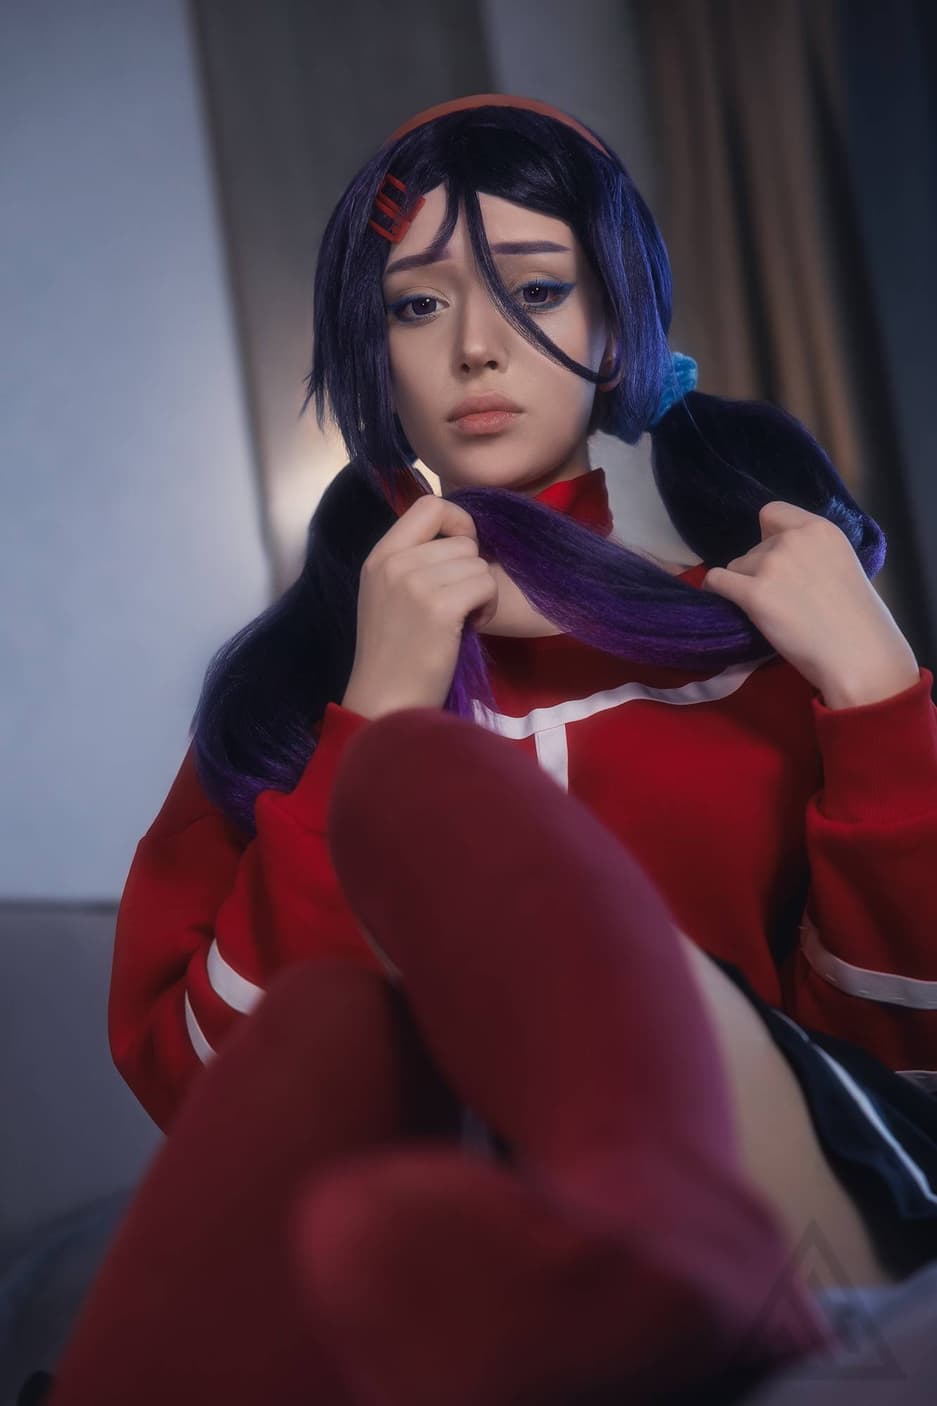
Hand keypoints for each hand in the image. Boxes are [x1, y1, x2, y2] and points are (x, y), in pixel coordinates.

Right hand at [341, 494, 497, 719]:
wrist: (386, 701)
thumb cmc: (395, 654)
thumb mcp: (388, 595)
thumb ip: (413, 562)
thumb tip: (461, 539)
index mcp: (380, 555)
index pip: (429, 505)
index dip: (457, 522)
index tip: (459, 555)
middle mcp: (394, 562)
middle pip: (462, 540)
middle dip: (471, 570)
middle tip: (458, 604)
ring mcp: (415, 583)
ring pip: (478, 563)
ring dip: (481, 591)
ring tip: (461, 619)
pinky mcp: (439, 606)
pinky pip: (485, 584)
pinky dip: (487, 607)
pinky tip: (468, 628)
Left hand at [700, 501, 918, 704]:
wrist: (858, 654)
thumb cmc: (856, 620)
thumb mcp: (841, 565)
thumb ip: (811, 552)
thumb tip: (775, 555)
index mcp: (820, 529)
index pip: (772, 512)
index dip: (767, 536)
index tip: (775, 558)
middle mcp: (794, 538)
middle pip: (754, 546)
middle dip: (759, 568)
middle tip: (780, 598)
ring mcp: (772, 565)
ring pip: (736, 566)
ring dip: (744, 585)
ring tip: (769, 612)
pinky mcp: (754, 594)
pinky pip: (717, 581)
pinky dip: (716, 590)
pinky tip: (723, 601)